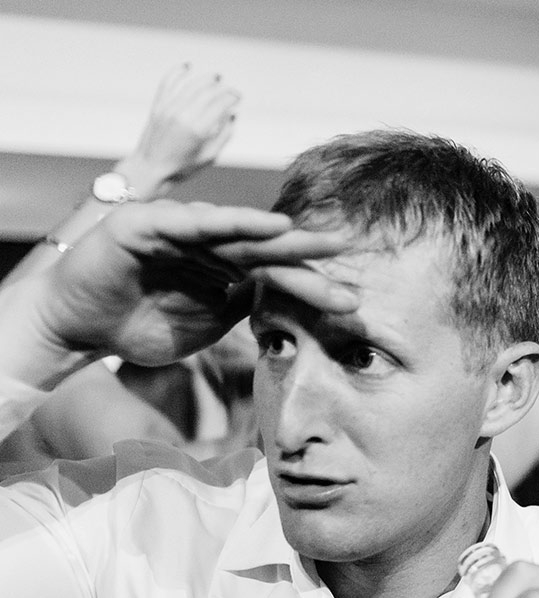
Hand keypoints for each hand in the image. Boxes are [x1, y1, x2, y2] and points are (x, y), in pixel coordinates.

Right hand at [30, 200, 353, 365]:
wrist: (79, 327)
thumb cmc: (140, 326)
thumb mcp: (205, 327)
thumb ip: (242, 313)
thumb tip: (289, 315)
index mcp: (224, 269)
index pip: (276, 276)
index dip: (312, 285)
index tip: (351, 299)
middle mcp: (208, 244)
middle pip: (268, 249)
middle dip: (309, 254)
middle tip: (351, 254)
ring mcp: (181, 230)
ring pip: (238, 232)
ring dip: (281, 236)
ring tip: (319, 239)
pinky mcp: (151, 223)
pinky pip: (198, 222)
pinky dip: (235, 221)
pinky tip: (271, 224)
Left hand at [118, 64, 240, 195]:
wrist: (150, 168)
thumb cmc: (183, 167)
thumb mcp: (210, 156)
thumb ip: (224, 135)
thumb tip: (231, 115)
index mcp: (198, 129)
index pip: (219, 104)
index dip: (232, 97)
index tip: (238, 97)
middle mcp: (183, 116)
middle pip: (207, 93)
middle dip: (222, 89)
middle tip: (231, 90)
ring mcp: (168, 109)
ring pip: (190, 86)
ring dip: (205, 79)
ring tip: (215, 77)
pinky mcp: (158, 107)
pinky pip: (167, 84)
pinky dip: (177, 73)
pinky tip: (186, 66)